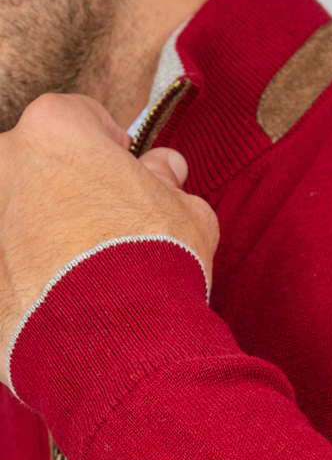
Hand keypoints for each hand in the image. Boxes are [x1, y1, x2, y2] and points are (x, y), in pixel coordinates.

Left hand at [0, 92, 218, 384]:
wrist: (118, 341)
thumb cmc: (154, 264)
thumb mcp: (186, 214)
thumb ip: (169, 182)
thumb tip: (166, 169)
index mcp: (55, 129)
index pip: (78, 117)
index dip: (106, 146)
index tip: (124, 172)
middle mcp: (7, 163)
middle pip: (38, 167)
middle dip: (68, 191)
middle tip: (106, 230)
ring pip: (17, 219)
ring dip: (46, 237)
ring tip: (87, 278)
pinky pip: (10, 271)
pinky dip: (31, 282)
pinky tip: (68, 307)